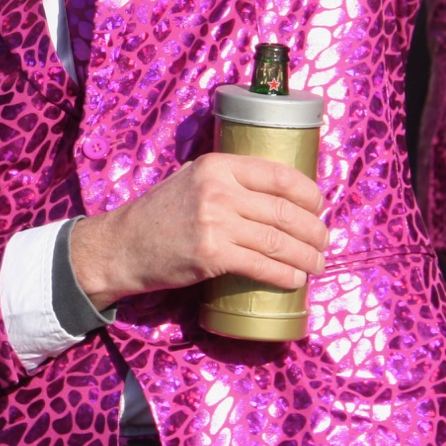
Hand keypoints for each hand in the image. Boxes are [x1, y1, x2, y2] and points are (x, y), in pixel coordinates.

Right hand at [67, 153, 326, 310]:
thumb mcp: (191, 181)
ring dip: (306, 257)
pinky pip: (261, 265)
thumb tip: (274, 194)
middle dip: (313, 231)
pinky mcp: (211, 254)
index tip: (319, 207)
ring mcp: (215, 221)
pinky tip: (294, 281)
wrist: (122, 246)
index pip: (278, 174)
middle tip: (323, 243)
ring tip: (317, 265)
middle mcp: (218, 189)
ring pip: (278, 240)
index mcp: (216, 165)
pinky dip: (284, 275)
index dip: (308, 193)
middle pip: (284, 210)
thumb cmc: (159, 215)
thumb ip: (225, 181)